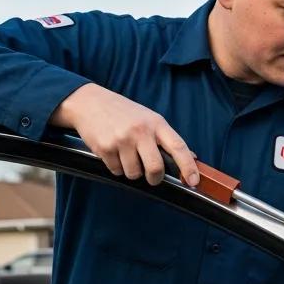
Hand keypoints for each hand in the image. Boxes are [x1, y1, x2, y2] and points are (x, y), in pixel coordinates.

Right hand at [52, 83, 199, 186]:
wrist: (90, 102)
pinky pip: (116, 171)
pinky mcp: (105, 148)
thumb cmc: (123, 112)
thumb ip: (166, 138)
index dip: (188, 167)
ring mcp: (122, 140)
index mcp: (156, 123)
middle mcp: (141, 131)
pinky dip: (116, 167)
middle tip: (152, 176)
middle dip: (154, 178)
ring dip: (132, 171)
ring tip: (126, 155)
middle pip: (155, 168)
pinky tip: (113, 152)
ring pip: (134, 174)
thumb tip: (191, 158)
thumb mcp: (148, 118)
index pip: (178, 147)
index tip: (193, 181)